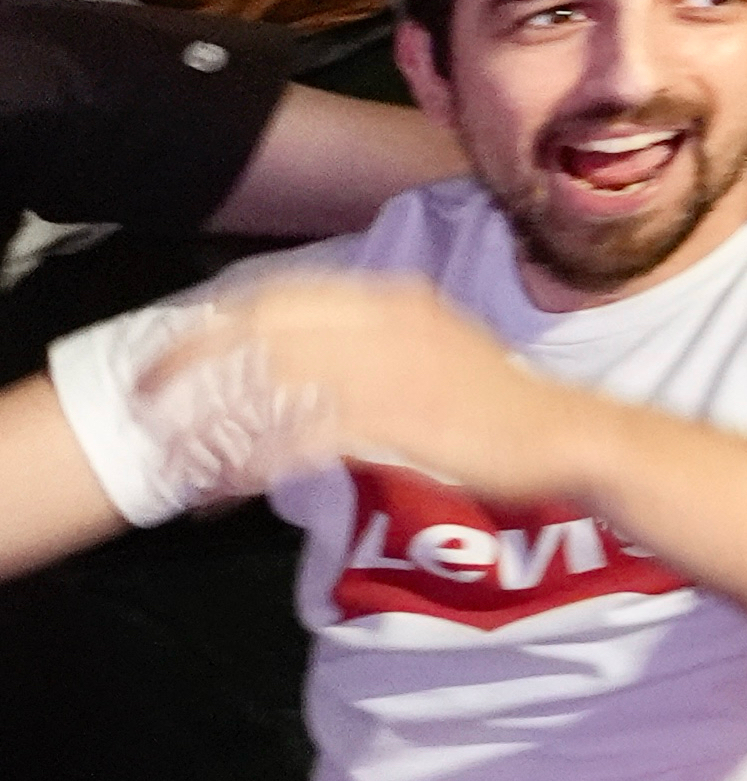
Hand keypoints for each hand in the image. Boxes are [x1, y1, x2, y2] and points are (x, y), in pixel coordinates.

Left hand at [151, 270, 571, 499]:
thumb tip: (297, 354)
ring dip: (217, 422)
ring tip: (175, 455)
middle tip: (145, 402)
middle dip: (195, 366)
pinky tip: (230, 486)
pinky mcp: (401, 420)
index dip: (217, 319)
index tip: (169, 349)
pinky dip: (259, 462)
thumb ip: (370, 341)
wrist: (567, 436)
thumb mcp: (430, 348)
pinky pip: (306, 438)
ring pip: (276, 385)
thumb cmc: (496, 402)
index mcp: (393, 297)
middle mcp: (389, 322)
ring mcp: (394, 369)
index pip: (282, 294)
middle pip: (264, 331)